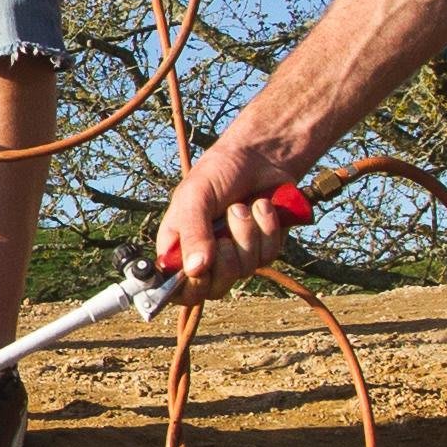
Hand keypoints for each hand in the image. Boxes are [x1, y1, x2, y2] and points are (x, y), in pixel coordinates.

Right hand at [156, 125, 312, 291]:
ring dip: (247, 234)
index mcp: (179, 248)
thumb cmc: (218, 172)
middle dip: (225, 259)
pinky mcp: (264, 250)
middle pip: (213, 288)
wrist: (260, 157)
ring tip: (242, 206)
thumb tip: (194, 270)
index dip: (187, 289)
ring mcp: (237, 256)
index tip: (199, 273)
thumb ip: (192, 232)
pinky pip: (268, 255)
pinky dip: (267, 228)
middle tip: (224, 234)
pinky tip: (262, 207)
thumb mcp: (195, 196)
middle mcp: (206, 258)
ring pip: (244, 270)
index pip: (178, 289)